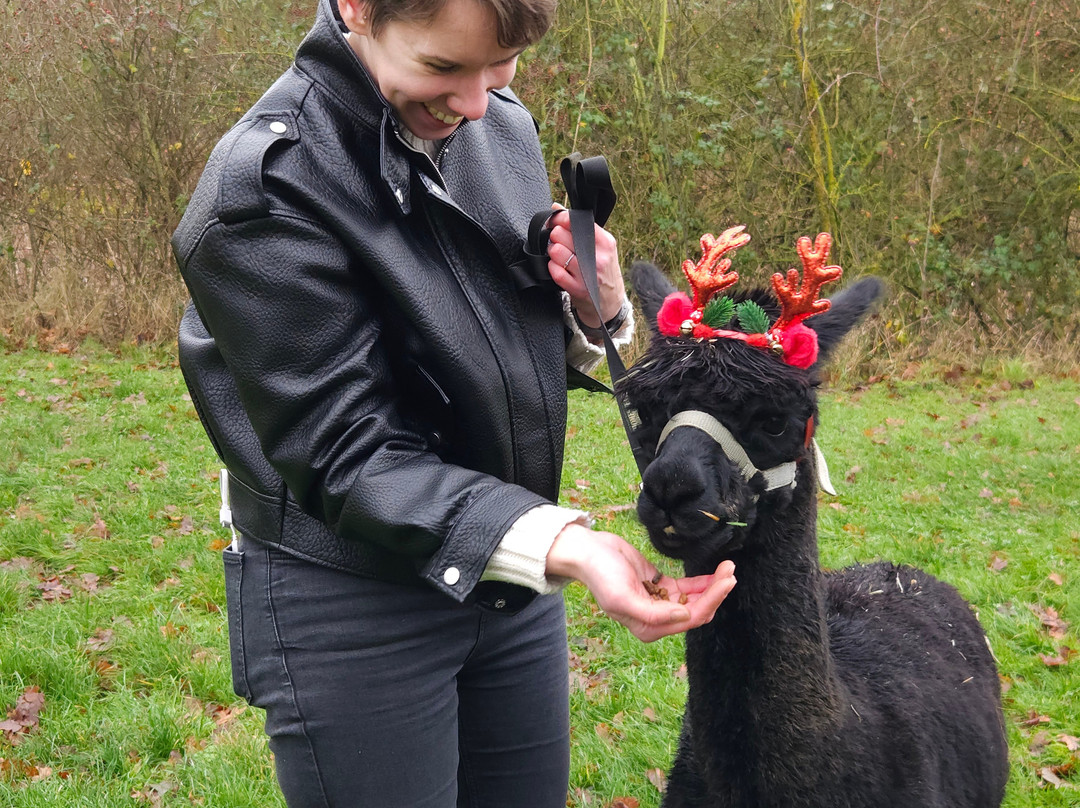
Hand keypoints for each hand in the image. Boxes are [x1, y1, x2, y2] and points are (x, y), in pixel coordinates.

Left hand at [545, 203, 625, 326]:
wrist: (610, 302)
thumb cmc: (603, 271)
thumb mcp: (600, 247)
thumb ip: (580, 227)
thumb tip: (556, 207)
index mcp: (605, 242)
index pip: (577, 222)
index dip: (560, 219)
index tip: (555, 221)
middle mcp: (598, 257)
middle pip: (562, 235)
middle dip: (555, 236)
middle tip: (558, 241)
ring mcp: (588, 274)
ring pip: (557, 252)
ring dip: (552, 252)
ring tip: (558, 254)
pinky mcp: (578, 289)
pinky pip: (555, 271)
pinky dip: (552, 267)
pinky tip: (558, 267)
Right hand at [546, 523, 735, 642]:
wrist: (588, 552)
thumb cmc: (600, 575)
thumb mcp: (622, 597)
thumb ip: (653, 613)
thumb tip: (684, 616)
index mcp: (648, 627)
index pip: (689, 619)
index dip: (710, 601)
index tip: (725, 582)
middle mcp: (657, 619)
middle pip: (697, 610)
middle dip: (716, 593)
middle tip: (731, 572)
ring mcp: (660, 602)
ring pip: (696, 599)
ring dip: (713, 585)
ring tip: (728, 568)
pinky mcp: (661, 585)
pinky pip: (689, 588)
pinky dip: (703, 581)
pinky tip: (716, 572)